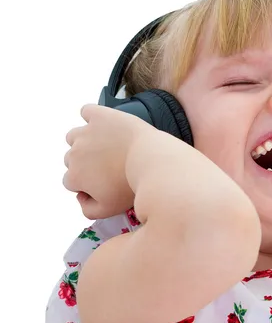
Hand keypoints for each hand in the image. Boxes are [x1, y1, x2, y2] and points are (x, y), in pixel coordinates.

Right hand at [63, 104, 153, 219]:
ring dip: (85, 142)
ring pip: (74, 137)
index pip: (70, 182)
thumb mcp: (109, 210)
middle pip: (71, 159)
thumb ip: (88, 210)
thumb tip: (81, 199)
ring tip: (106, 148)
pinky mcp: (99, 115)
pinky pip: (87, 112)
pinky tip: (105, 126)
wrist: (151, 161)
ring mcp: (85, 132)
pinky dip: (92, 117)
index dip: (85, 184)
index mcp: (74, 176)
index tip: (102, 184)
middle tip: (108, 167)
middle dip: (86, 164)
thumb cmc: (131, 187)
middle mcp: (74, 153)